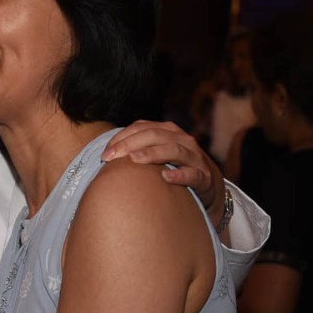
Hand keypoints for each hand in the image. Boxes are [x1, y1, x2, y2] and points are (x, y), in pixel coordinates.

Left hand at [103, 120, 225, 221]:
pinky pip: (192, 174)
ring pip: (173, 150)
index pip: (142, 128)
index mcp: (168, 132)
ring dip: (153, 154)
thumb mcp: (157, 154)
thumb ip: (137, 150)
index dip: (122, 138)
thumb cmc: (174, 168)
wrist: (208, 184)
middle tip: (111, 158)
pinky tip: (165, 178)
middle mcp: (182, 140)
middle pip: (154, 135)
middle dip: (130, 145)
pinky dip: (179, 175)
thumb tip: (106, 156)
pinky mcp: (203, 176)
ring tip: (134, 160)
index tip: (104, 154)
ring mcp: (194, 157)